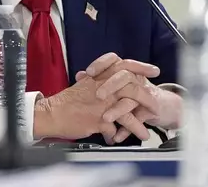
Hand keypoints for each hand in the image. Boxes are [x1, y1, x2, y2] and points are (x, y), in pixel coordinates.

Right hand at [33, 53, 160, 142]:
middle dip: (147, 96)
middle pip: (131, 87)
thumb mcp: (83, 85)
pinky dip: (119, 136)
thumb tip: (108, 82)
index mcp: (99, 77)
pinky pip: (116, 129)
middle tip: (156, 104)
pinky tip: (120, 140)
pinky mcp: (98, 119)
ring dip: (138, 124)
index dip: (140, 67)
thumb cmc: (65, 101)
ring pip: (127, 111)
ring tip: (144, 133)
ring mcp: (101, 104)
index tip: (152, 70)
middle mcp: (102, 87)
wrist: (51, 113)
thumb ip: (98, 82)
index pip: (123, 65)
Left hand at [77, 53, 181, 141]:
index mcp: (124, 70)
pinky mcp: (152, 108)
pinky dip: (127, 129)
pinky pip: (139, 118)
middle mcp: (136, 78)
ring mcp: (145, 92)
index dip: (101, 64)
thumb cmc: (131, 94)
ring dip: (118, 109)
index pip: (113, 59)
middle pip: (124, 75)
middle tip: (98, 96)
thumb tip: (80, 75)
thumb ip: (98, 80)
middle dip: (110, 85)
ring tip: (105, 119)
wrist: (157, 105)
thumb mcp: (114, 86)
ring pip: (132, 97)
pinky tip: (117, 136)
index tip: (89, 72)